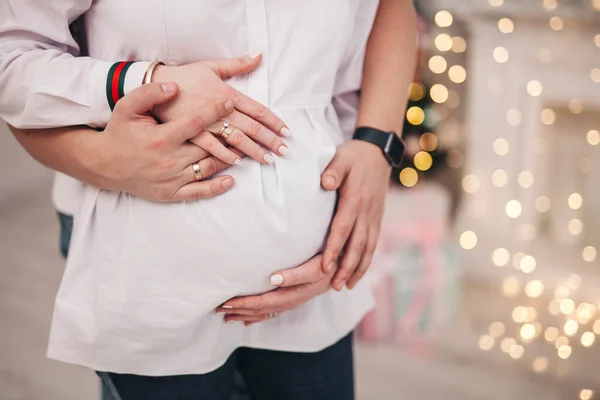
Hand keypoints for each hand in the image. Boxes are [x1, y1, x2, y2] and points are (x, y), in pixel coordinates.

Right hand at [94, 82, 239, 201]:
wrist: (104, 165)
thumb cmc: (119, 133)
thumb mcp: (127, 107)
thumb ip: (149, 93)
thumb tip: (175, 86)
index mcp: (161, 137)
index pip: (196, 122)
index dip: (215, 110)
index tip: (229, 101)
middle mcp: (169, 159)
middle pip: (208, 146)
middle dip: (229, 136)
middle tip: (247, 128)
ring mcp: (172, 178)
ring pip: (208, 167)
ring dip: (228, 159)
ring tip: (244, 149)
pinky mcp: (171, 193)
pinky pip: (199, 192)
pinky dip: (217, 187)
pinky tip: (231, 180)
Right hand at [152, 56, 290, 164]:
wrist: (154, 85)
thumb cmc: (184, 76)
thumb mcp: (211, 66)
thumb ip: (237, 65)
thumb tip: (258, 56)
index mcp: (226, 94)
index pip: (257, 110)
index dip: (274, 121)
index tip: (287, 131)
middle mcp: (219, 111)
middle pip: (251, 128)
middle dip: (269, 140)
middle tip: (284, 151)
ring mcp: (206, 125)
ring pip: (235, 140)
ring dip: (253, 151)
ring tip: (267, 159)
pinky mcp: (192, 135)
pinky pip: (212, 149)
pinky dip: (226, 156)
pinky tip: (238, 163)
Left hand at [216, 255, 333, 325]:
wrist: (346, 267)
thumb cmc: (330, 264)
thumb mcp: (315, 267)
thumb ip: (295, 274)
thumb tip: (272, 278)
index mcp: (292, 295)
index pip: (261, 303)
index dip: (242, 304)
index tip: (225, 303)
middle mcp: (290, 301)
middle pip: (260, 310)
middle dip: (238, 310)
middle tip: (217, 309)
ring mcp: (292, 301)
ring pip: (264, 312)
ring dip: (245, 314)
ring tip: (226, 316)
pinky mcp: (294, 298)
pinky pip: (272, 311)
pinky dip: (258, 316)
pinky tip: (248, 320)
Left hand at [320, 140, 390, 289]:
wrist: (378, 152)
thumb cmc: (354, 156)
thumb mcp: (342, 158)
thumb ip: (333, 171)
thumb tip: (325, 183)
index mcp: (355, 200)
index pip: (342, 229)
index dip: (334, 249)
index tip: (325, 267)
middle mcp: (366, 212)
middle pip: (356, 245)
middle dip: (346, 267)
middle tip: (335, 286)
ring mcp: (374, 217)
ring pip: (367, 248)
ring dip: (357, 268)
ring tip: (347, 286)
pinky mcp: (377, 219)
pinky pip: (373, 244)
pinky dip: (367, 260)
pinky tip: (359, 273)